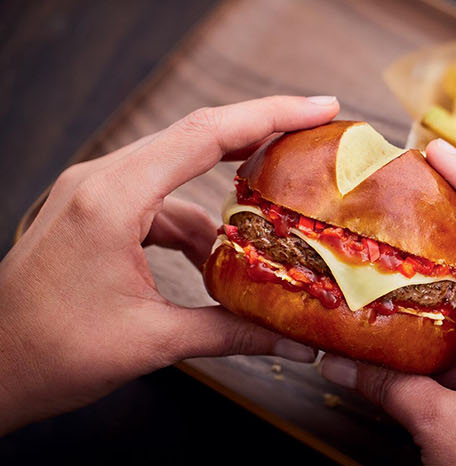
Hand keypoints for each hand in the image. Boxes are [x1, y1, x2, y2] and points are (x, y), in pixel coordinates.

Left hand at [0, 96, 340, 432]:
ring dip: (225, 194)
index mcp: (112, 200)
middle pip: (195, 135)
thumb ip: (231, 332)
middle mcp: (99, 182)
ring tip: (273, 221)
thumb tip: (295, 342)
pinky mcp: (89, 214)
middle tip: (317, 135)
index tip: (321, 108)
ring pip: (176, 170)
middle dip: (260, 134)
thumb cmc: (51, 352)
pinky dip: (193, 222)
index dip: (270, 116)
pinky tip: (218, 258)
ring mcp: (91, 194)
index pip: (205, 135)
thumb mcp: (152, 342)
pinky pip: (156, 200)